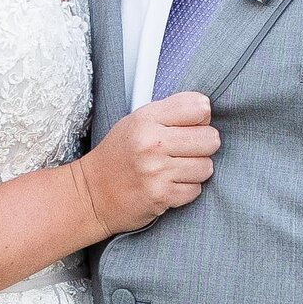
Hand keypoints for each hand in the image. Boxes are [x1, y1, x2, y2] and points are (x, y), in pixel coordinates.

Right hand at [79, 93, 219, 236]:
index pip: (199, 107)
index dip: (201, 117)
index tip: (192, 125)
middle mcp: (152, 143)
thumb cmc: (117, 156)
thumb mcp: (135, 122)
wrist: (92, 193)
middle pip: (210, 138)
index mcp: (146, 118)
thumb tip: (205, 110)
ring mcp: (157, 171)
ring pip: (206, 166)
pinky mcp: (161, 196)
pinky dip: (186, 190)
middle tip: (186, 151)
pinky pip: (196, 190)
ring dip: (196, 170)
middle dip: (203, 146)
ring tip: (175, 169)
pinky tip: (169, 184)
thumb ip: (169, 112)